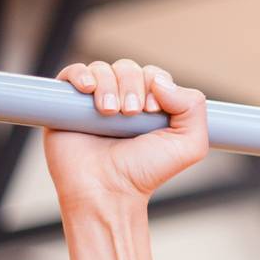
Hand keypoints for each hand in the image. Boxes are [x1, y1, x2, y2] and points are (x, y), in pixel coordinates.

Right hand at [43, 59, 208, 206]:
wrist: (107, 191)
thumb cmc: (145, 172)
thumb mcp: (189, 144)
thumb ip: (193, 107)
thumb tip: (161, 81)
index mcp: (151, 105)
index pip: (155, 75)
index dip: (155, 84)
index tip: (151, 112)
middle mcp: (123, 100)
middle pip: (129, 68)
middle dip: (133, 85)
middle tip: (130, 113)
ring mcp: (94, 101)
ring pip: (102, 69)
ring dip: (110, 85)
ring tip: (110, 112)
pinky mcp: (67, 105)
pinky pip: (72, 73)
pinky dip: (81, 75)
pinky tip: (87, 89)